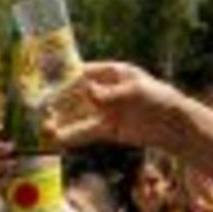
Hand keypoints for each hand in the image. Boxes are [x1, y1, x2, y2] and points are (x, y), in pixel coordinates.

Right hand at [45, 62, 185, 149]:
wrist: (175, 126)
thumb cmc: (157, 100)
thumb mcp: (132, 93)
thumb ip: (107, 94)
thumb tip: (84, 91)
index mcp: (114, 73)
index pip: (83, 72)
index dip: (64, 77)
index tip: (45, 81)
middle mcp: (107, 90)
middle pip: (77, 94)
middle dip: (58, 101)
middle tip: (37, 107)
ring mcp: (107, 110)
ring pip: (79, 115)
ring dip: (62, 121)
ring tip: (43, 126)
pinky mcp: (109, 129)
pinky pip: (87, 131)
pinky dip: (73, 135)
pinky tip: (58, 139)